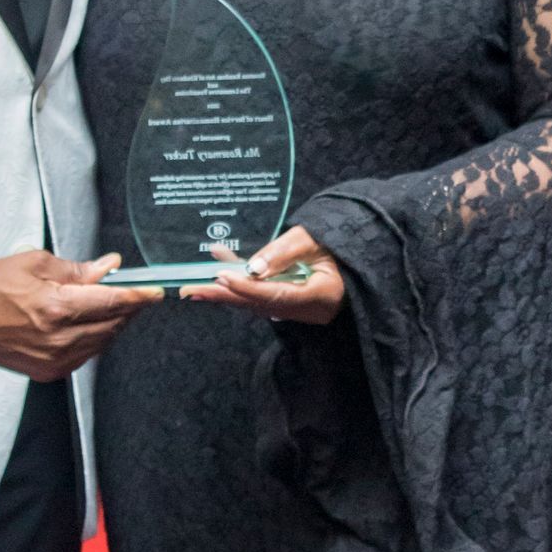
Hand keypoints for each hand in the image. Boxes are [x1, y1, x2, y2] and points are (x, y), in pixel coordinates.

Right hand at [0, 250, 156, 379]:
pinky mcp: (48, 372)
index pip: (112, 303)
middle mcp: (58, 340)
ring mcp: (54, 361)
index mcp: (56, 308)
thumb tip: (110, 266)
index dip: (139, 296)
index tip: (156, 291)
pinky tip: (87, 323)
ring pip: (102, 342)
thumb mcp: (35, 264)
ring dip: (112, 323)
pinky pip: (85, 355)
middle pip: (112, 324)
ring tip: (108, 304)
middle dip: (127, 308)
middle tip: (134, 292)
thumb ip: (77, 269)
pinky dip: (93, 338)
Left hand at [195, 223, 344, 325]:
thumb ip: (284, 252)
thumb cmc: (341, 244)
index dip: (247, 288)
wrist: (360, 256)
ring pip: (258, 302)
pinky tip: (222, 263)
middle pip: (260, 304)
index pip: (277, 295)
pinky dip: (242, 282)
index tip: (221, 277)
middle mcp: (309, 311)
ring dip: (227, 290)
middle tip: (191, 290)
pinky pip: (263, 295)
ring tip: (195, 283)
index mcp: (321, 296)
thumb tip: (252, 268)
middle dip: (225, 296)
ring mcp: (300, 311)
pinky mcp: (292, 305)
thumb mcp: (315, 240)